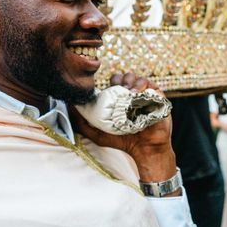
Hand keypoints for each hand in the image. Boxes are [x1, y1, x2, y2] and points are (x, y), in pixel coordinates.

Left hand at [69, 72, 176, 186]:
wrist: (144, 150)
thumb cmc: (122, 142)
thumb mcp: (97, 133)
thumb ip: (82, 123)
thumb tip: (69, 107)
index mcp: (120, 98)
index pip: (114, 81)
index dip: (111, 80)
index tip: (107, 87)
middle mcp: (132, 95)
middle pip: (125, 77)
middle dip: (120, 79)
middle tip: (117, 87)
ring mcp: (145, 96)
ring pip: (137, 78)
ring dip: (131, 81)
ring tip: (127, 91)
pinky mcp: (157, 98)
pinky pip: (151, 85)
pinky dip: (142, 86)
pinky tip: (136, 94)